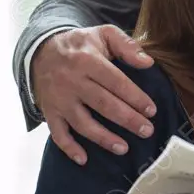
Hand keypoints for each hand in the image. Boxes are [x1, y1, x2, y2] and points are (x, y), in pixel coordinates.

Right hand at [31, 25, 157, 164]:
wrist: (41, 50)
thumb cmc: (80, 45)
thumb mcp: (103, 34)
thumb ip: (126, 45)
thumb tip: (148, 62)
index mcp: (88, 60)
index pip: (115, 82)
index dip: (135, 97)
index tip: (151, 110)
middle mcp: (72, 81)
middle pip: (103, 104)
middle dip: (127, 119)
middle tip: (147, 131)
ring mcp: (59, 99)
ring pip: (82, 122)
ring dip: (103, 138)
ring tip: (124, 148)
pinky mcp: (50, 111)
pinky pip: (57, 133)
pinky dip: (69, 148)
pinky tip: (84, 159)